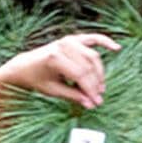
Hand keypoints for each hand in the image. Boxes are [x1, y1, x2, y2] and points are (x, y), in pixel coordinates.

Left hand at [1, 33, 120, 109]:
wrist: (25, 65)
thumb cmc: (37, 79)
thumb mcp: (53, 91)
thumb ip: (72, 96)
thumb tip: (90, 104)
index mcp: (56, 58)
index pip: (80, 76)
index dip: (90, 90)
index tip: (96, 102)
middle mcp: (63, 46)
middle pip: (88, 66)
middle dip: (95, 83)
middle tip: (98, 98)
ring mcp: (69, 40)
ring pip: (92, 56)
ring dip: (99, 72)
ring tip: (101, 87)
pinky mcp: (73, 38)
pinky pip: (93, 38)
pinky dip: (105, 42)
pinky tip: (116, 48)